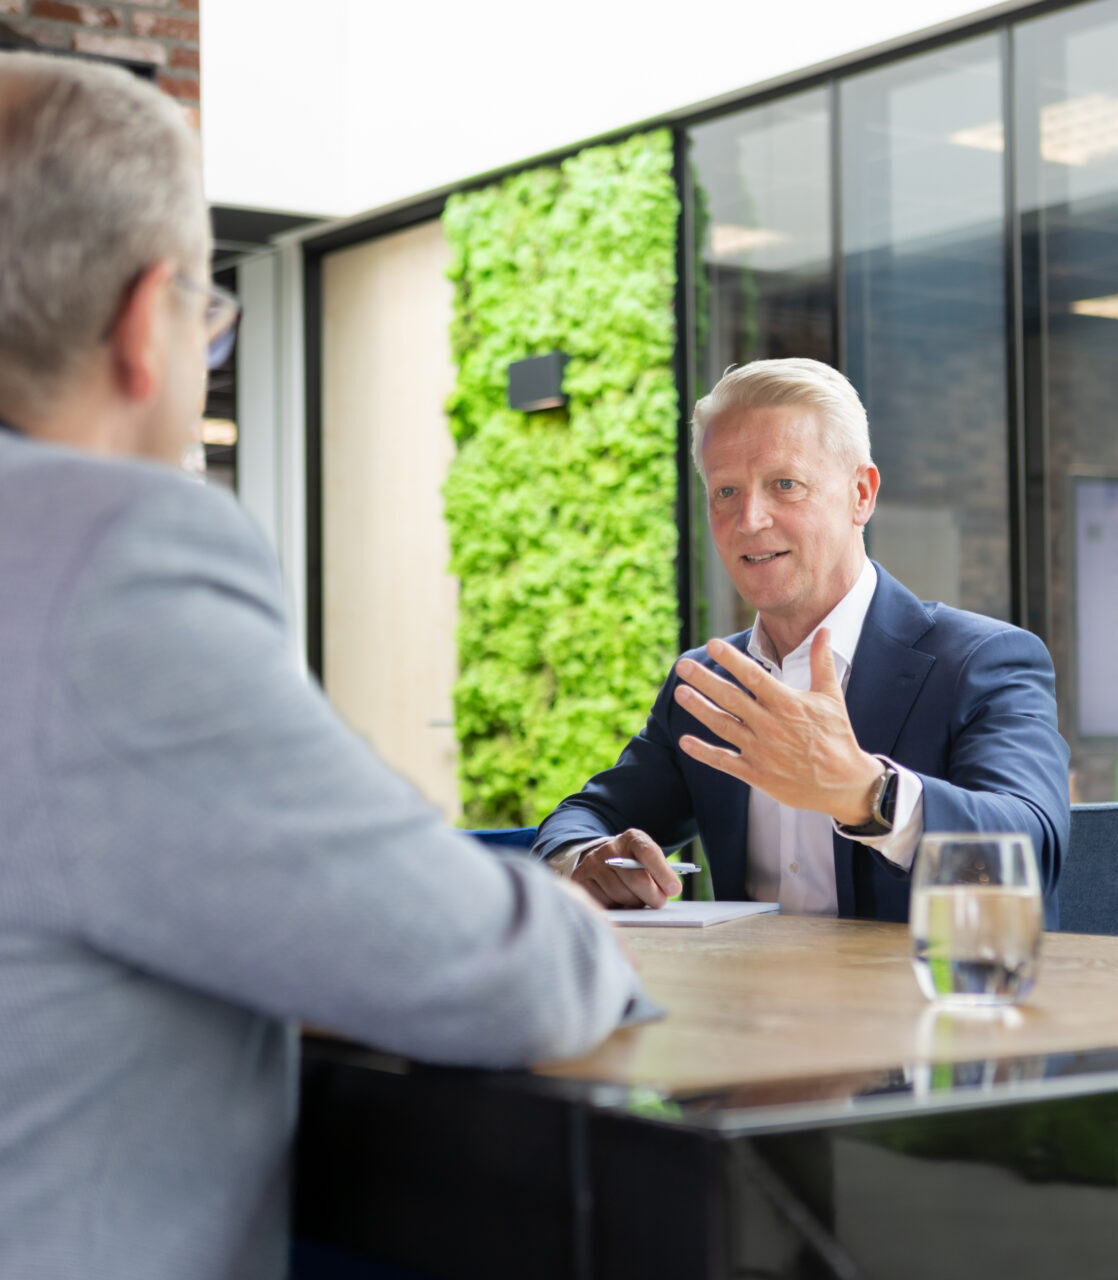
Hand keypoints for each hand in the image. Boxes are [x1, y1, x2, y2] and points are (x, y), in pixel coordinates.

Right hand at [571, 829, 681, 907]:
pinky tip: (617, 899)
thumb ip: (660, 871)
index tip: (674, 889)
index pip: (648, 852)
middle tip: (659, 901)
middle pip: (637, 879)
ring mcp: (593, 863)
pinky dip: (616, 906)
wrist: (602, 860)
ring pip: (621, 895)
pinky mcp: (580, 879)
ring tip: (635, 897)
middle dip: (653, 896)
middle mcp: (610, 848)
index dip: (663, 873)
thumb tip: (670, 890)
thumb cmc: (633, 864)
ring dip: (634, 903)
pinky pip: (604, 903)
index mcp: (632, 838)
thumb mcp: (647, 860)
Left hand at [672, 629, 882, 825]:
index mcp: (787, 704)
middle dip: (704, 680)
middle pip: (731, 698)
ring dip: (700, 709)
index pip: (754, 676)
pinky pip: (724, 761)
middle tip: (681, 666)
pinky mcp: (757, 774)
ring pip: (723, 726)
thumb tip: (824, 630)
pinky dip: (704, 752)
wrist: (844, 784)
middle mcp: (771, 725)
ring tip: (679, 693)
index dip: (732, 659)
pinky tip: (685, 741)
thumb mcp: (831, 696)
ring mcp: (762, 750)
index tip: (712, 644)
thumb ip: (821, 662)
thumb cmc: (836, 736)